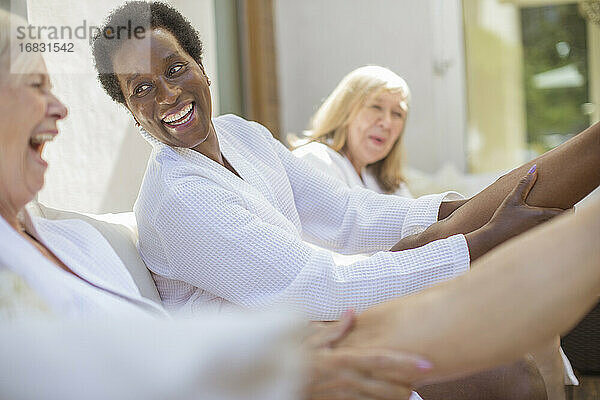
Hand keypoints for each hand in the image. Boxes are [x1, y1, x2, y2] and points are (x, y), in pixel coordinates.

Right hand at [305, 311, 431, 399]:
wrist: (276, 379)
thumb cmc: (293, 355)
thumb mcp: (311, 337)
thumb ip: (336, 328)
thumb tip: (352, 312)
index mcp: (343, 358)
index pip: (380, 360)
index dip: (404, 363)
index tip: (426, 364)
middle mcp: (345, 378)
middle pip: (385, 387)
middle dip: (406, 387)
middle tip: (421, 381)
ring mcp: (342, 394)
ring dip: (395, 396)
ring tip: (408, 392)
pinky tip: (386, 398)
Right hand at [466, 166, 564, 260]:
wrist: (493, 237)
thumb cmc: (503, 217)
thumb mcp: (512, 199)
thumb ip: (524, 184)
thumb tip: (534, 169)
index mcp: (541, 214)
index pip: (565, 212)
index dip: (570, 208)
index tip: (570, 204)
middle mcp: (542, 225)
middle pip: (562, 221)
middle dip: (565, 216)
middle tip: (563, 209)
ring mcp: (537, 234)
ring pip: (554, 228)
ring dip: (555, 223)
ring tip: (551, 217)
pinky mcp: (531, 239)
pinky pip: (544, 233)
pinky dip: (545, 229)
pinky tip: (535, 226)